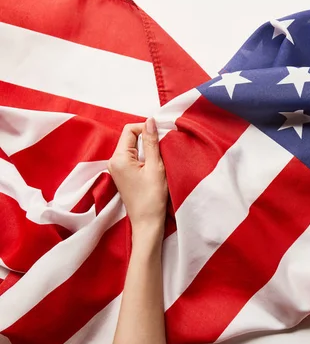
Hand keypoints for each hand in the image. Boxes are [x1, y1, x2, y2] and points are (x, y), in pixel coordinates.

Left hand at [108, 118, 167, 232]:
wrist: (147, 222)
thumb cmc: (152, 198)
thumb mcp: (156, 166)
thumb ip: (152, 142)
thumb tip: (150, 121)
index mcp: (118, 158)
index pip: (130, 129)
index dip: (146, 129)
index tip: (160, 138)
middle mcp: (113, 161)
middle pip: (130, 138)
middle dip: (147, 140)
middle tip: (162, 150)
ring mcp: (116, 169)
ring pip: (133, 148)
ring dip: (147, 150)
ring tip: (159, 162)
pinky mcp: (122, 175)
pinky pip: (133, 158)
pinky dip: (144, 158)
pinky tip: (154, 168)